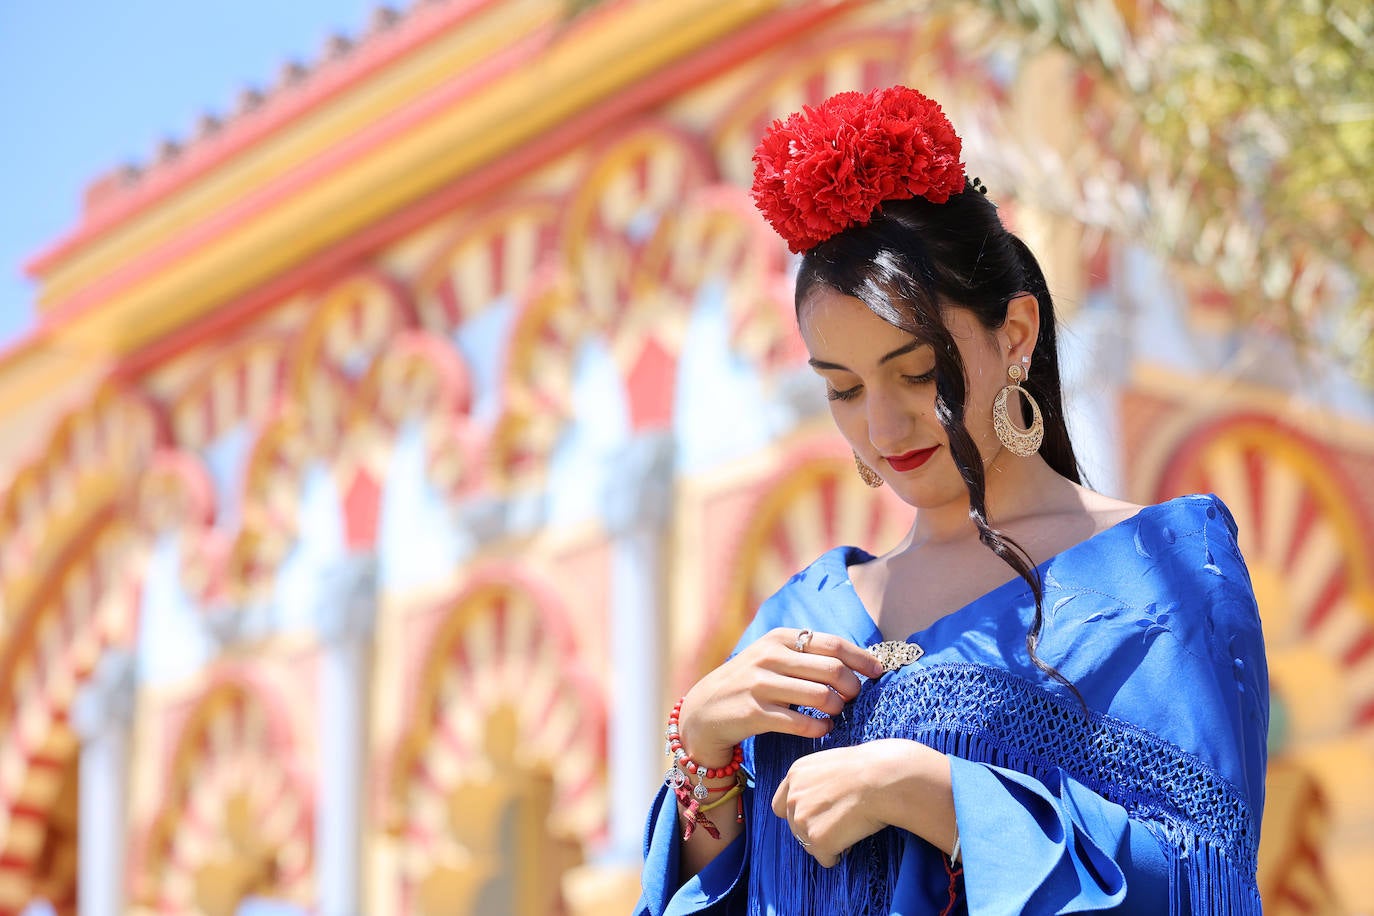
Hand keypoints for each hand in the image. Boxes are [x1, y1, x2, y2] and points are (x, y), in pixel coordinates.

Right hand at [677, 628, 884, 767]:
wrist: (704, 710)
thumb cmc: (750, 683)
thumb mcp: (772, 657)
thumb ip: (806, 654)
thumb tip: (856, 660)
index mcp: (780, 638)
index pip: (833, 644)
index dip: (861, 658)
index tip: (879, 672)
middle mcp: (769, 656)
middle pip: (832, 669)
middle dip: (852, 686)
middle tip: (854, 697)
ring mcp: (760, 684)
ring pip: (820, 696)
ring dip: (837, 708)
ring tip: (836, 713)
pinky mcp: (754, 713)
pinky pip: (801, 722)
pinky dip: (819, 727)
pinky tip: (822, 728)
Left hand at [774, 739, 953, 868]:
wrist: (884, 778)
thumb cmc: (869, 768)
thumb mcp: (830, 763)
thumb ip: (815, 781)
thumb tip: (817, 800)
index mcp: (795, 774)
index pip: (781, 805)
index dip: (799, 813)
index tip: (816, 816)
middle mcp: (793, 796)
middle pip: (795, 828)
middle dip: (815, 829)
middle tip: (841, 821)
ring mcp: (802, 819)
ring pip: (808, 844)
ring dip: (828, 842)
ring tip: (850, 826)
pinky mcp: (817, 840)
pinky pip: (825, 859)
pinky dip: (839, 854)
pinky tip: (853, 836)